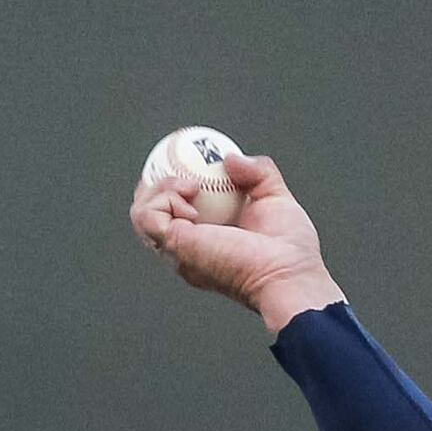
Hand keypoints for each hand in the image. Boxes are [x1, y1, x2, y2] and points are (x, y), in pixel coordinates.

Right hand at [132, 151, 345, 333]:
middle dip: (156, 183)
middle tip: (183, 171)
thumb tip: (231, 159)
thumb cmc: (289, 249)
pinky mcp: (175, 247)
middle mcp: (186, 248)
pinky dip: (164, 198)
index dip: (169, 184)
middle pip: (148, 211)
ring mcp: (177, 250)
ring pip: (141, 212)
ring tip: (191, 187)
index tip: (185, 161)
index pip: (172, 211)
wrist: (289, 271)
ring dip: (160, 188)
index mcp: (206, 240)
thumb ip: (257, 172)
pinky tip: (191, 197)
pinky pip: (147, 216)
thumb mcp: (274, 197)